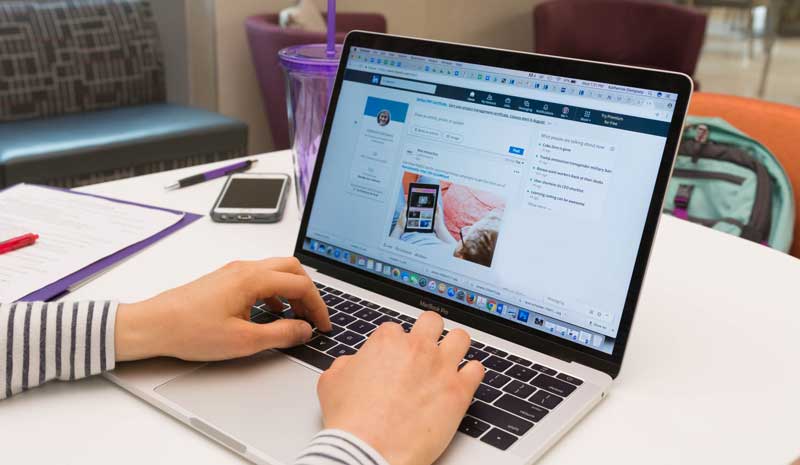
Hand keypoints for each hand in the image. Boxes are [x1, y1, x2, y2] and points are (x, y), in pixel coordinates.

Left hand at [115, 257, 329, 361]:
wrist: (153, 325)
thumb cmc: (189, 330)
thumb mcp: (243, 341)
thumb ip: (280, 334)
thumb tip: (304, 330)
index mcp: (252, 278)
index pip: (300, 284)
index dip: (317, 305)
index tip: (323, 324)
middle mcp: (245, 268)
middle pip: (292, 269)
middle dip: (308, 292)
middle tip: (313, 317)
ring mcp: (233, 272)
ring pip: (275, 272)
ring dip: (291, 292)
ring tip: (294, 318)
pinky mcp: (225, 279)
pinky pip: (260, 278)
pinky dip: (274, 293)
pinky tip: (269, 314)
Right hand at [317, 312, 483, 464]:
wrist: (369, 450)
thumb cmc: (350, 421)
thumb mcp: (331, 381)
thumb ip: (347, 363)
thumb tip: (354, 363)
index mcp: (387, 341)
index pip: (396, 329)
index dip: (395, 346)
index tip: (395, 358)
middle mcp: (418, 348)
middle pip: (433, 322)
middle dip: (429, 333)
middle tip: (425, 351)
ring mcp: (442, 367)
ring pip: (461, 338)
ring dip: (456, 347)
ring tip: (450, 361)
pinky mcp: (459, 391)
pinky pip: (478, 370)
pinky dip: (472, 374)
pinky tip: (463, 382)